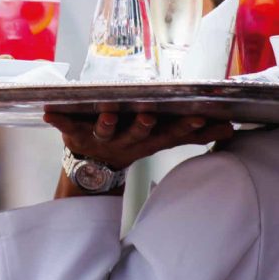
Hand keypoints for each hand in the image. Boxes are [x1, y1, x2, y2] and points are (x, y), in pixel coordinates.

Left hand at [43, 111, 234, 171]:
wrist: (92, 168)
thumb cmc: (132, 141)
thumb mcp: (162, 139)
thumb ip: (193, 133)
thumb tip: (230, 130)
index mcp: (147, 139)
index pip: (170, 134)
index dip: (183, 128)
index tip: (198, 119)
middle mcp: (125, 140)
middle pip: (137, 134)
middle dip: (143, 125)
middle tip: (149, 115)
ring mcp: (100, 138)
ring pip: (105, 129)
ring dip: (106, 122)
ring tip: (107, 112)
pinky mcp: (74, 133)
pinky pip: (65, 125)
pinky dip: (56, 119)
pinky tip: (47, 111)